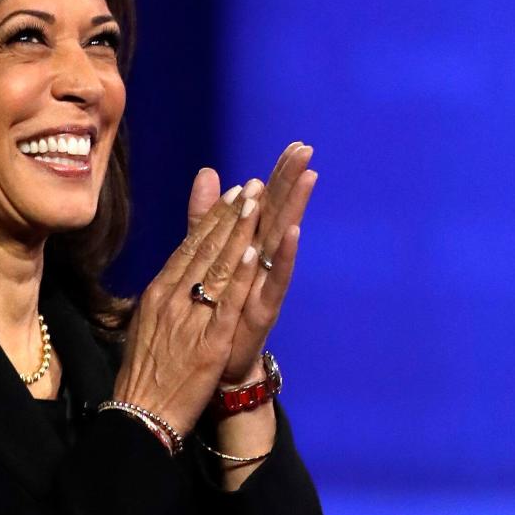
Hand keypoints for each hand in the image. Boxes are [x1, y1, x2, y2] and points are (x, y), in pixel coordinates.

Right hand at [113, 174, 263, 434]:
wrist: (140, 413)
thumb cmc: (147, 368)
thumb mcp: (150, 318)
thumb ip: (166, 285)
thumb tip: (175, 261)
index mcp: (159, 291)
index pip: (191, 246)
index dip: (215, 217)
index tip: (234, 190)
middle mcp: (172, 298)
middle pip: (206, 249)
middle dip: (231, 214)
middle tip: (252, 183)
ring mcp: (189, 319)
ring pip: (218, 267)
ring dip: (238, 232)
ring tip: (256, 202)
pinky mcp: (207, 342)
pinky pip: (226, 304)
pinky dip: (239, 276)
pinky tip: (253, 252)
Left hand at [187, 143, 316, 384]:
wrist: (215, 370)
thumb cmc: (215, 316)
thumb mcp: (206, 258)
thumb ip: (206, 219)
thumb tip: (211, 174)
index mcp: (248, 251)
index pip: (265, 205)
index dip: (279, 175)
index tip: (295, 144)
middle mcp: (261, 266)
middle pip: (278, 215)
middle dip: (292, 183)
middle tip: (307, 151)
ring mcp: (263, 287)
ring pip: (280, 243)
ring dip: (293, 210)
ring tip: (307, 179)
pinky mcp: (261, 312)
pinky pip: (274, 282)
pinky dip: (282, 258)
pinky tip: (290, 233)